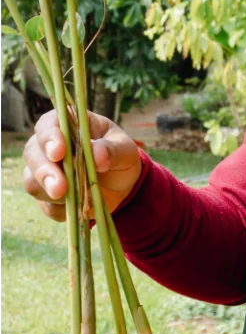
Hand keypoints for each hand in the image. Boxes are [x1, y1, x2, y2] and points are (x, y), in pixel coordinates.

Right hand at [23, 109, 141, 220]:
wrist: (123, 185)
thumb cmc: (120, 156)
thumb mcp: (125, 149)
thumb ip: (113, 149)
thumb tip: (97, 154)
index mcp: (67, 126)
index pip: (48, 125)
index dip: (49, 137)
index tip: (59, 151)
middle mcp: (48, 147)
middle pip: (32, 154)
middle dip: (43, 170)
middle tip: (59, 186)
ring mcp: (44, 172)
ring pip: (32, 181)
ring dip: (47, 191)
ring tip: (67, 197)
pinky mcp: (48, 197)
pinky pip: (46, 205)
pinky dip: (59, 209)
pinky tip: (77, 208)